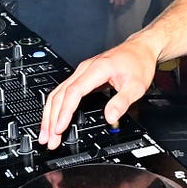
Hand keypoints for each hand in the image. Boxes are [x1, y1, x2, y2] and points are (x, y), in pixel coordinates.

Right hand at [37, 39, 157, 148]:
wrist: (140, 48)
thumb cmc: (138, 63)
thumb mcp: (137, 85)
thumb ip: (122, 102)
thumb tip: (110, 117)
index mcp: (97, 69)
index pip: (73, 92)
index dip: (64, 112)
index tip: (59, 128)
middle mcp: (85, 69)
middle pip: (60, 94)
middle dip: (51, 118)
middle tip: (49, 139)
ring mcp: (81, 72)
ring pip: (58, 93)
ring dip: (50, 114)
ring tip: (46, 133)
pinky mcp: (82, 76)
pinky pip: (63, 91)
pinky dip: (56, 106)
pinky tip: (53, 118)